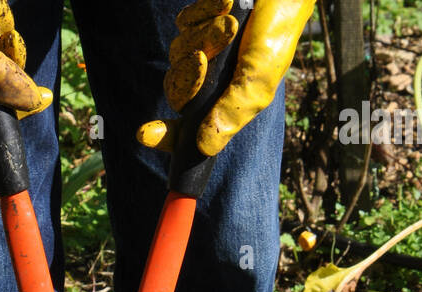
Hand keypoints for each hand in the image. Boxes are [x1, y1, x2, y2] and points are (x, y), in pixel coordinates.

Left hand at [138, 0, 314, 157]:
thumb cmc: (276, 35)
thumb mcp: (258, 81)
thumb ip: (231, 112)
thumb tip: (204, 147)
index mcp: (222, 103)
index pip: (186, 128)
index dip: (165, 136)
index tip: (146, 135)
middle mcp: (208, 80)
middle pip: (176, 89)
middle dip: (187, 76)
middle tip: (202, 59)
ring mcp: (200, 49)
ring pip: (178, 52)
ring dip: (204, 37)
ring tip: (232, 25)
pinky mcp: (196, 21)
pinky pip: (184, 23)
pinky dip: (203, 14)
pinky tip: (226, 5)